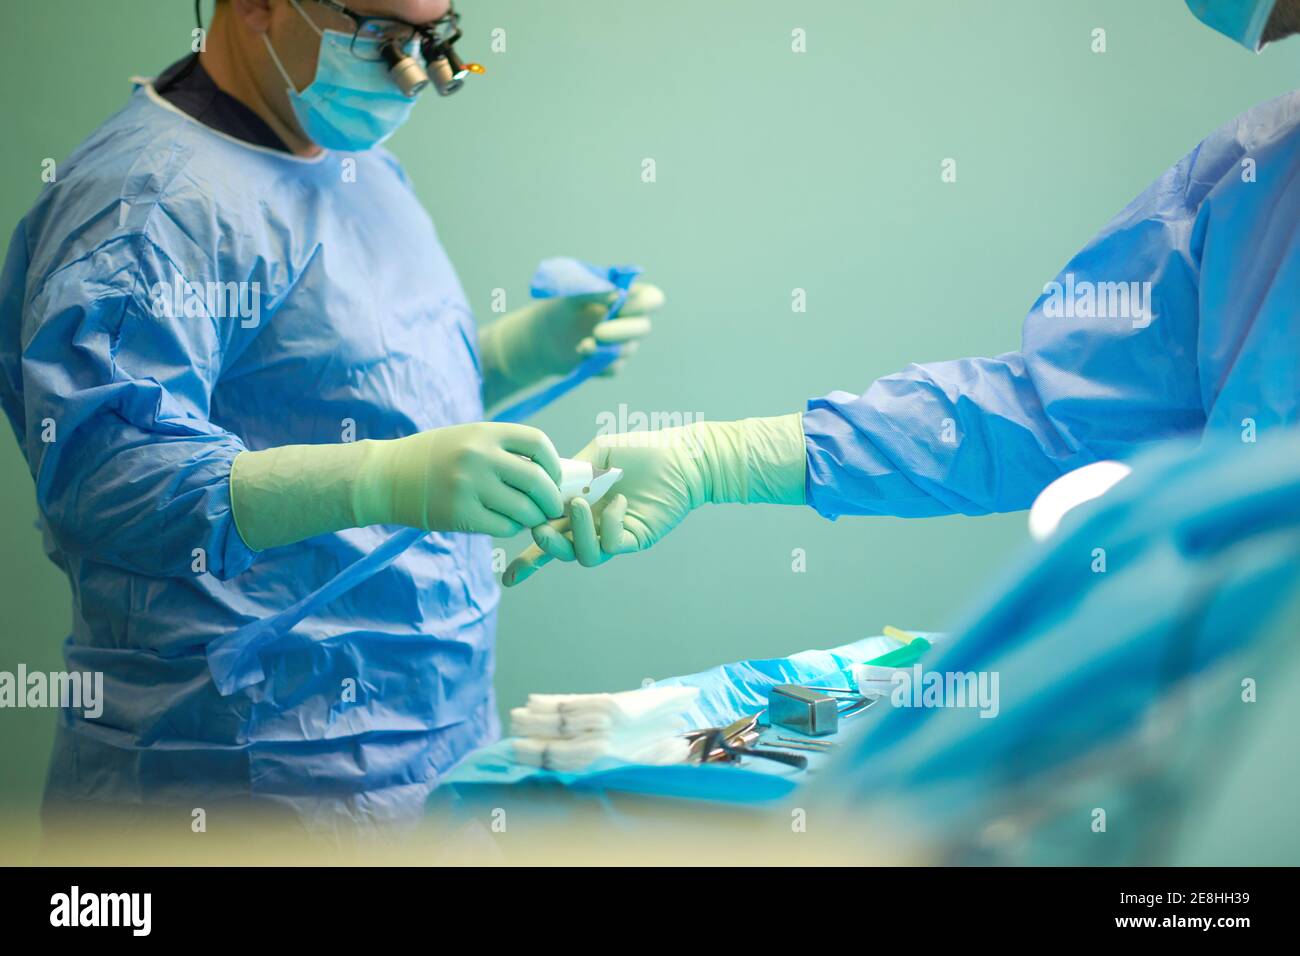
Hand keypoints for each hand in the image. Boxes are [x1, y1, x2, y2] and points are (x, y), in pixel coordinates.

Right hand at [356, 422, 564, 536]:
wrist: (386, 476)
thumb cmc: (433, 457)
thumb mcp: (467, 438)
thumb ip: (503, 450)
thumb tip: (551, 472)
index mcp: (485, 432)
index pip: (538, 443)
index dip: (554, 463)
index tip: (553, 477)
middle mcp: (479, 456)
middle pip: (537, 480)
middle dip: (551, 499)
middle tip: (551, 507)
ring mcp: (469, 486)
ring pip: (524, 509)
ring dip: (533, 518)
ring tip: (529, 517)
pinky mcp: (460, 514)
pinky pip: (504, 527)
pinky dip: (512, 528)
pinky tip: (505, 523)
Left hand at [480, 283, 664, 407]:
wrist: (541, 338)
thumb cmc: (559, 308)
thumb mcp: (571, 293)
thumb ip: (593, 289)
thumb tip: (615, 294)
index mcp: (627, 296)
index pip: (653, 299)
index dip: (644, 305)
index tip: (619, 307)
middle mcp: (629, 320)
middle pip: (644, 328)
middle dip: (622, 331)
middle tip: (597, 332)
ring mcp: (623, 344)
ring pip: (627, 350)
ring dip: (604, 348)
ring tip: (581, 346)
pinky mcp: (612, 364)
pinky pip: (614, 367)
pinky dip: (597, 363)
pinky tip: (581, 356)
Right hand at [501, 427, 702, 585]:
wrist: (679, 456)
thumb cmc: (640, 451)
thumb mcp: (596, 454)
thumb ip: (569, 472)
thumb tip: (543, 490)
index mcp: (578, 507)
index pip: (549, 534)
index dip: (529, 560)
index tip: (507, 578)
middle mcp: (592, 525)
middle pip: (560, 552)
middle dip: (545, 547)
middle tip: (540, 527)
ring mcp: (613, 535)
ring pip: (583, 555)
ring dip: (577, 532)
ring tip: (581, 505)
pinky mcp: (635, 540)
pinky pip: (612, 544)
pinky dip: (610, 523)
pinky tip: (620, 501)